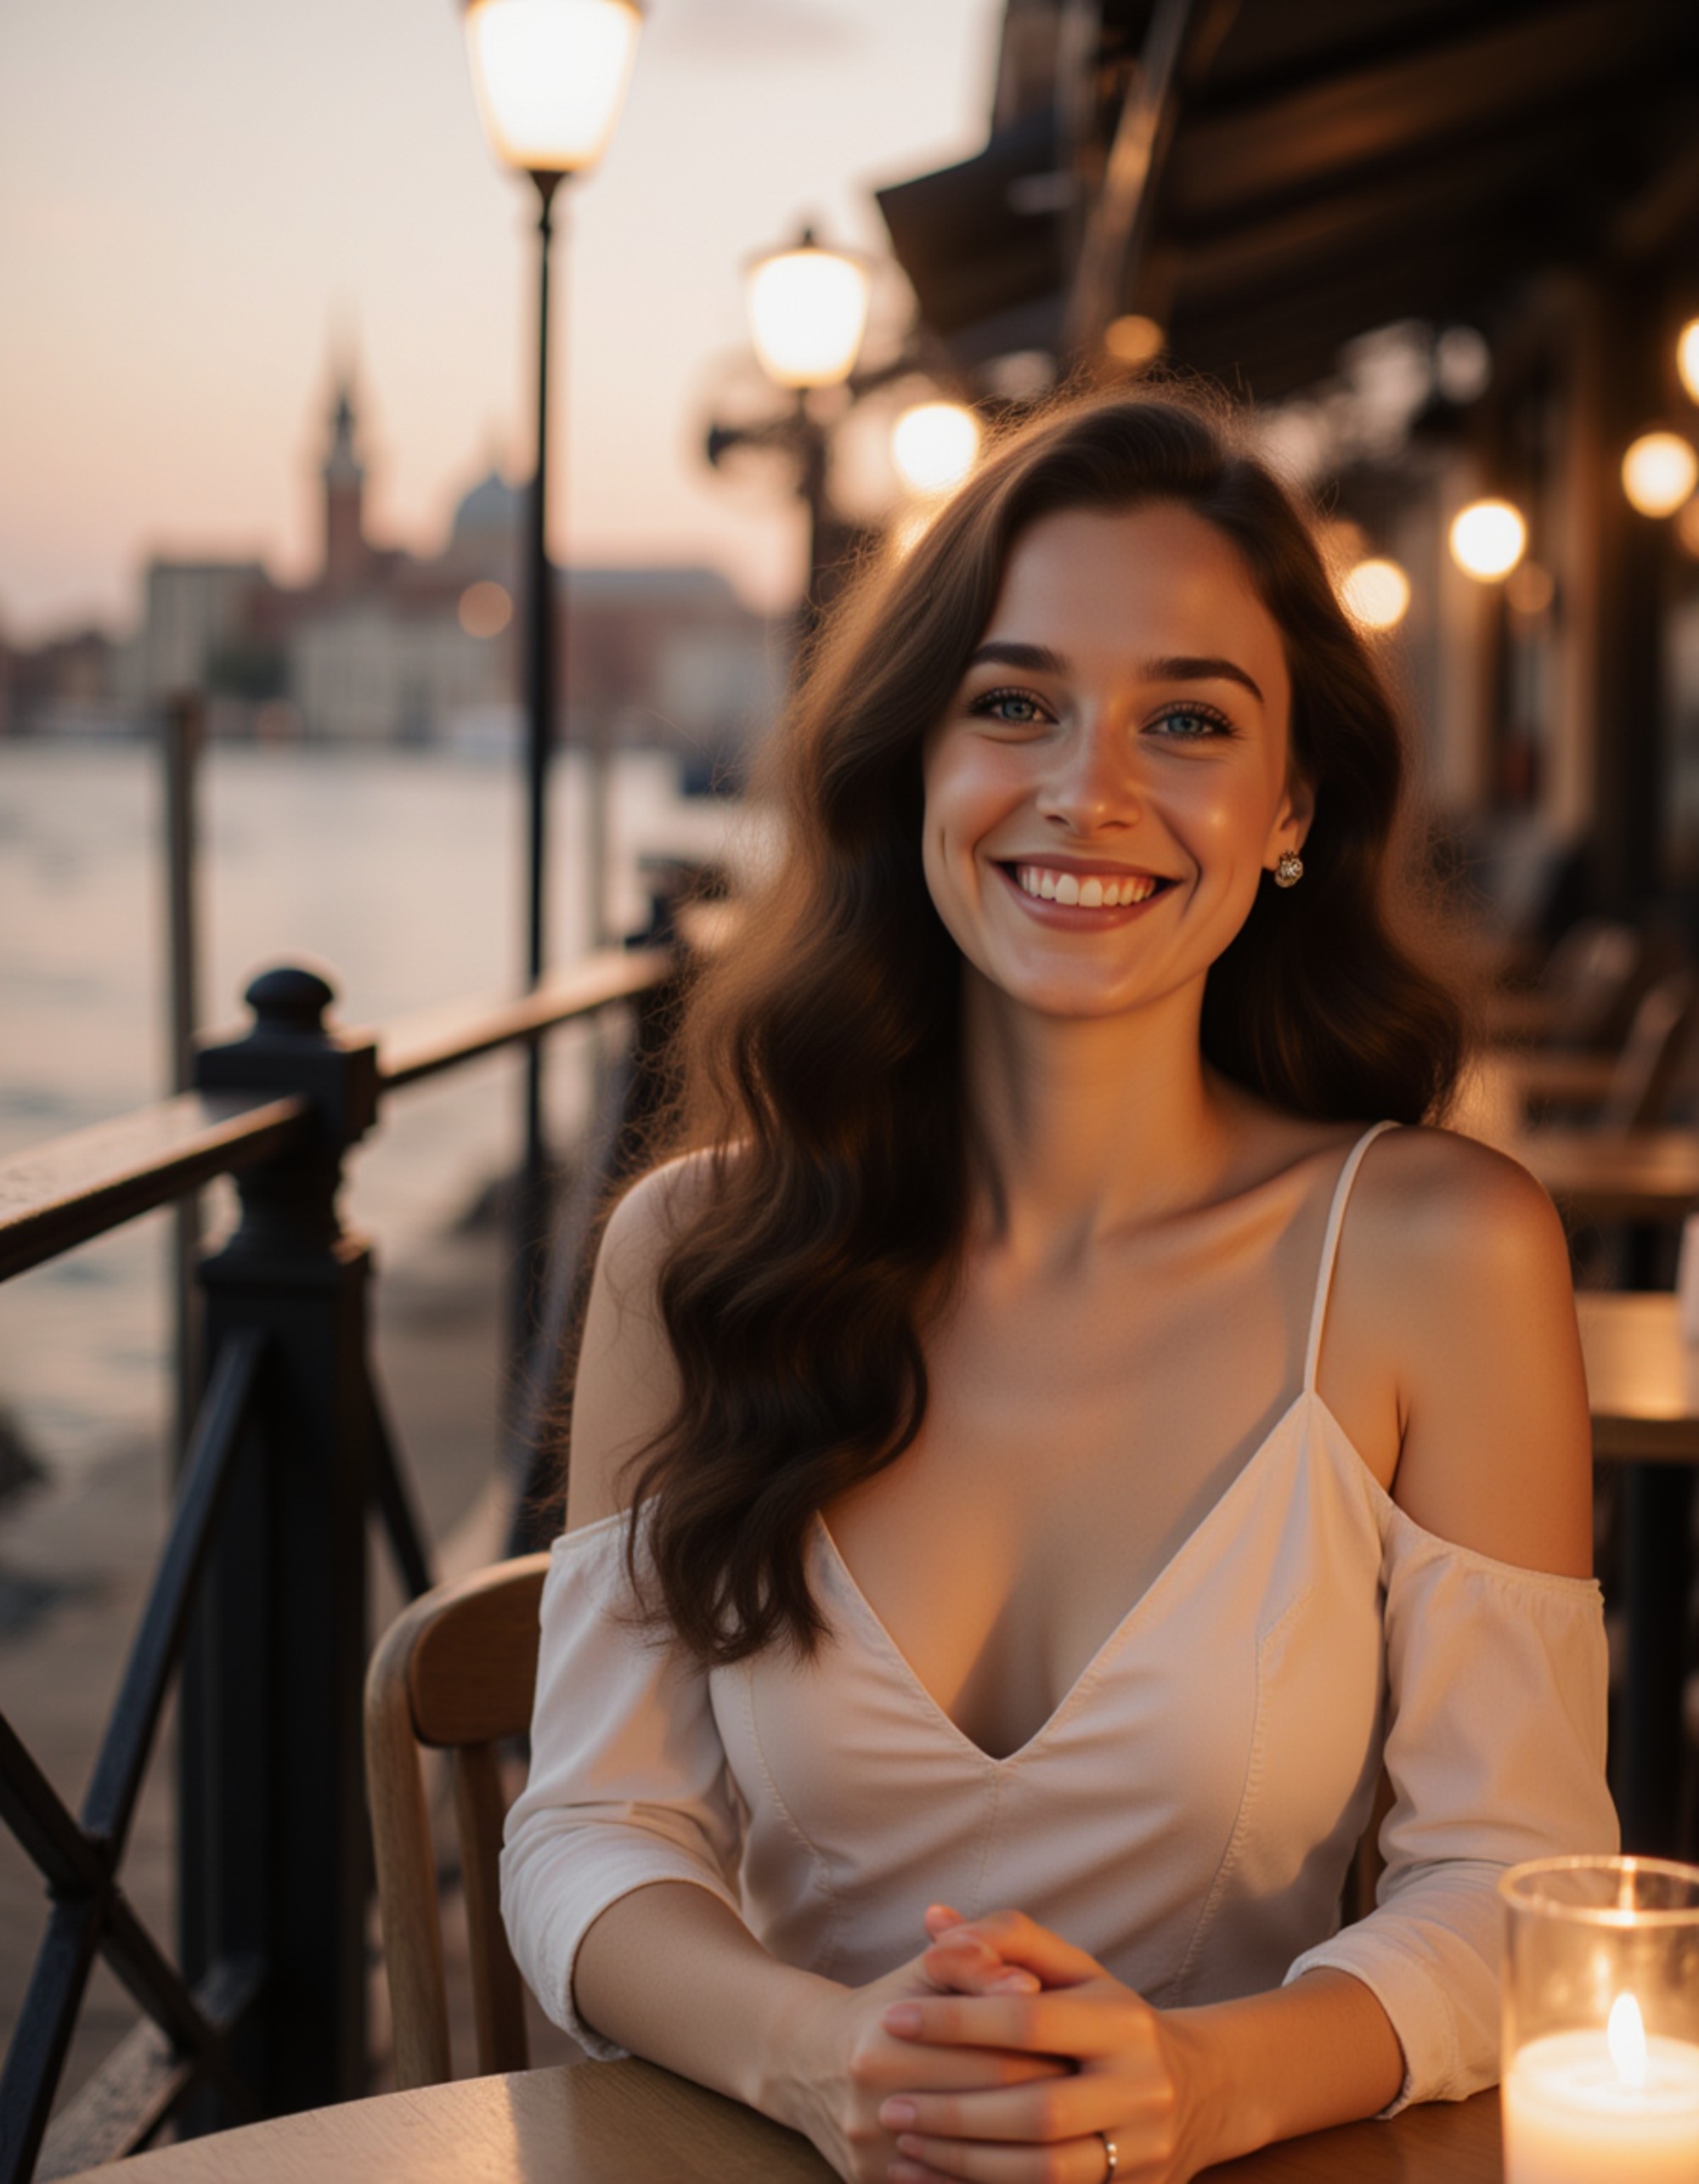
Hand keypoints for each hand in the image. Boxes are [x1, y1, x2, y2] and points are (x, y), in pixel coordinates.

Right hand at [787, 1940, 1066, 2183]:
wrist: (809, 2061)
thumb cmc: (893, 2005)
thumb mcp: (927, 1970)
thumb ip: (975, 1963)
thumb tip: (1027, 1983)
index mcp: (889, 2036)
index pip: (996, 2052)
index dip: (1050, 2053)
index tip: (1086, 2054)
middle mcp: (873, 2098)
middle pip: (990, 2108)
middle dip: (1048, 2100)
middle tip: (1091, 2096)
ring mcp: (870, 2151)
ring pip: (971, 2162)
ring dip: (1025, 2149)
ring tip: (1070, 2133)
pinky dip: (990, 2181)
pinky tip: (1026, 2167)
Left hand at [876, 1909, 1212, 2183]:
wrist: (1199, 2091)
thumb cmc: (1110, 2017)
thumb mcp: (1073, 1969)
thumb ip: (1005, 1939)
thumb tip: (934, 1922)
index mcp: (1123, 2021)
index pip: (1029, 2019)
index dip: (956, 2020)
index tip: (893, 2018)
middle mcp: (1142, 2088)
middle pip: (1037, 2109)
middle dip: (955, 2109)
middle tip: (891, 2103)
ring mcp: (1142, 2152)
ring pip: (1043, 2171)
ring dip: (964, 2162)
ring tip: (905, 2144)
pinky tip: (935, 2179)